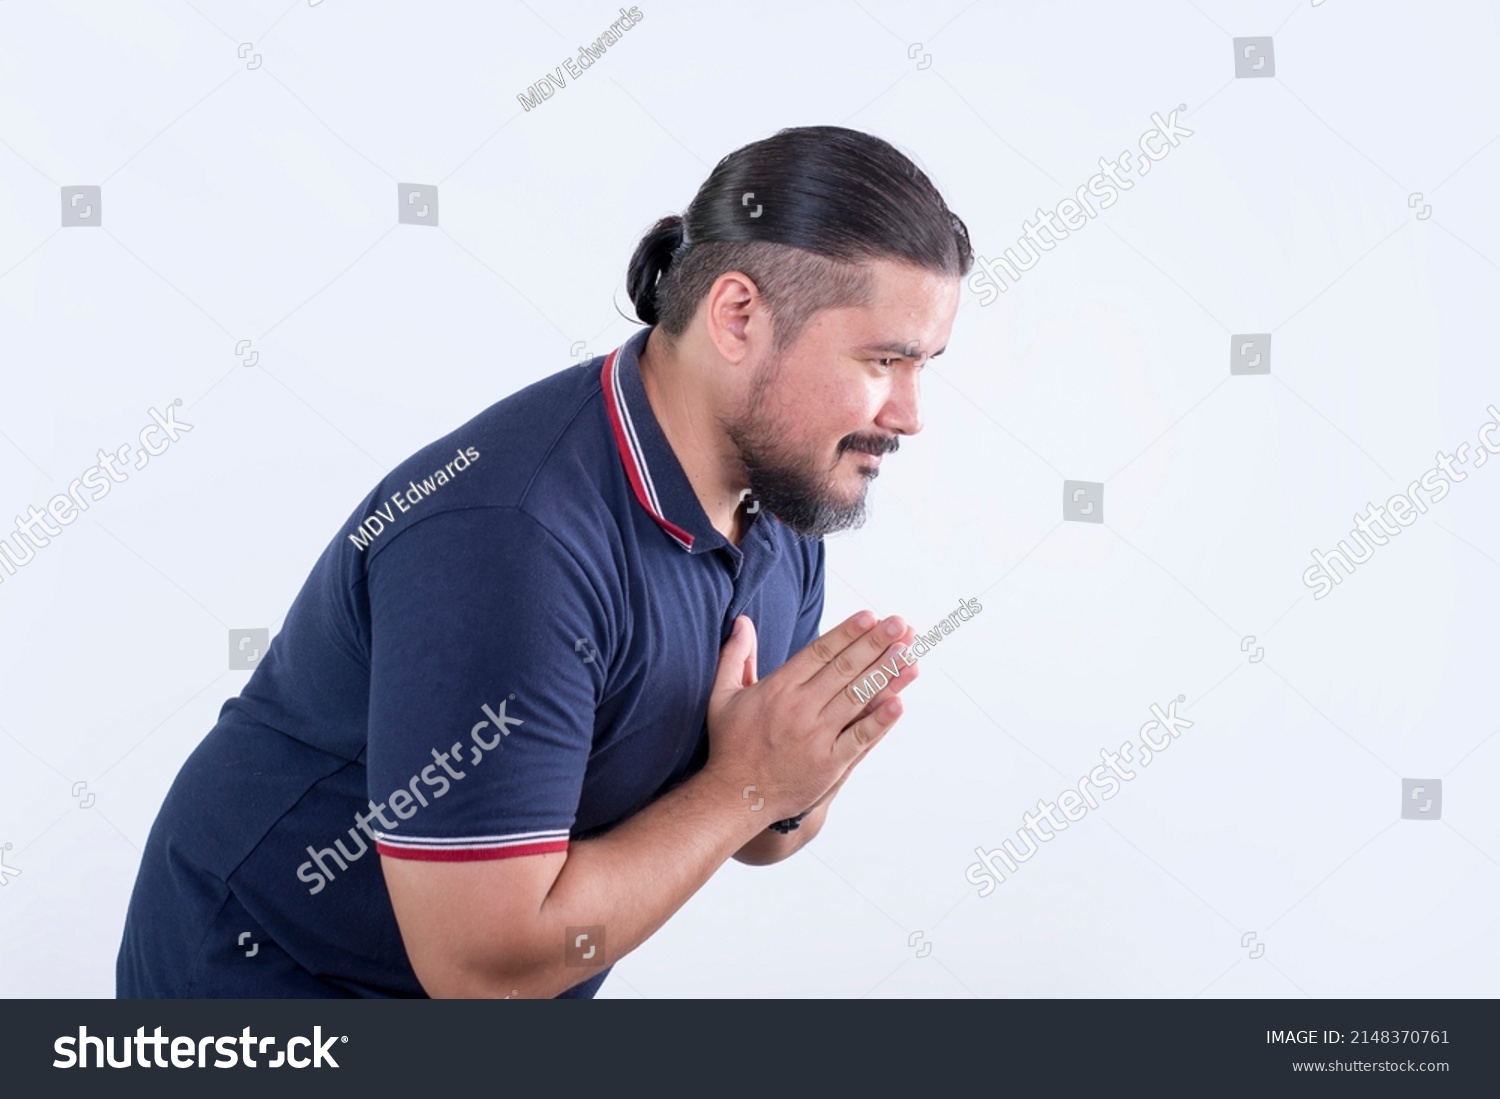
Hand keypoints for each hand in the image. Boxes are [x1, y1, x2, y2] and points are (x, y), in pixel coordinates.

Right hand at [703, 611, 920, 821]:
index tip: (870, 616)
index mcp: (778, 688)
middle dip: (874, 644)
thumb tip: (741, 621)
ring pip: (857, 698)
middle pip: (844, 669)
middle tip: (899, 624)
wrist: (736, 796)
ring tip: (908, 654)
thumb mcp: (723, 695)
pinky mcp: (828, 764)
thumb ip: (735, 656)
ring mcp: (816, 737)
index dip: (847, 633)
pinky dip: (879, 721)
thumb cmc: (731, 744)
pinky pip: (859, 738)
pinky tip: (899, 703)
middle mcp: (799, 708)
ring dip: (885, 674)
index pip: (820, 652)